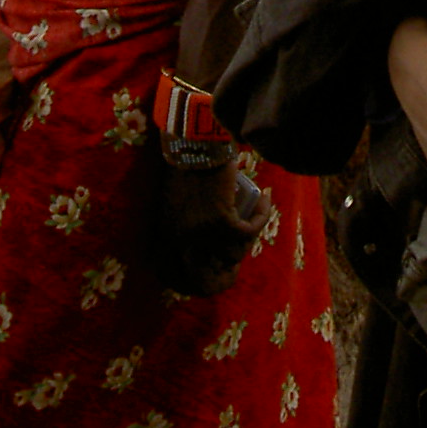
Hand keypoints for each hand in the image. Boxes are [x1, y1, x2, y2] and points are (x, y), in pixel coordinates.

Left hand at [151, 153, 267, 297]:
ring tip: (251, 215)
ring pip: (234, 253)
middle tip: (236, 265)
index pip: (175, 278)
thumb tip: (207, 257)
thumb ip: (182, 230)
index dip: (197, 284)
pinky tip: (263, 199)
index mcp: (164, 239)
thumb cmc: (187, 168)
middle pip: (205, 279)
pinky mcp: (222, 222)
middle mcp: (180, 243)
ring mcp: (200, 235)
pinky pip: (250, 232)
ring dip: (247, 238)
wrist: (195, 143)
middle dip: (224, 278)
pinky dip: (260, 217)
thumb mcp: (177, 205)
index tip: (216, 276)